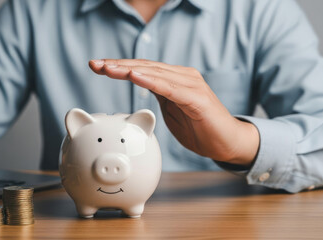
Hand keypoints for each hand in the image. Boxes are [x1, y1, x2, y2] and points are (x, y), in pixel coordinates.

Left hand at [89, 59, 259, 166]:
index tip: (96, 66)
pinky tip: (134, 76)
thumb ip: (158, 97)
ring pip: (154, 73)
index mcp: (173, 79)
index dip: (118, 67)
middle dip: (117, 65)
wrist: (227, 143)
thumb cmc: (199, 129)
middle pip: (144, 66)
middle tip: (94, 64)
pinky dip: (151, 81)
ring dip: (129, 70)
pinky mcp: (197, 98)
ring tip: (108, 68)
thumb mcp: (171, 112)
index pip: (142, 68)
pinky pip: (169, 88)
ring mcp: (190, 85)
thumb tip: (141, 89)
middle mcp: (182, 76)